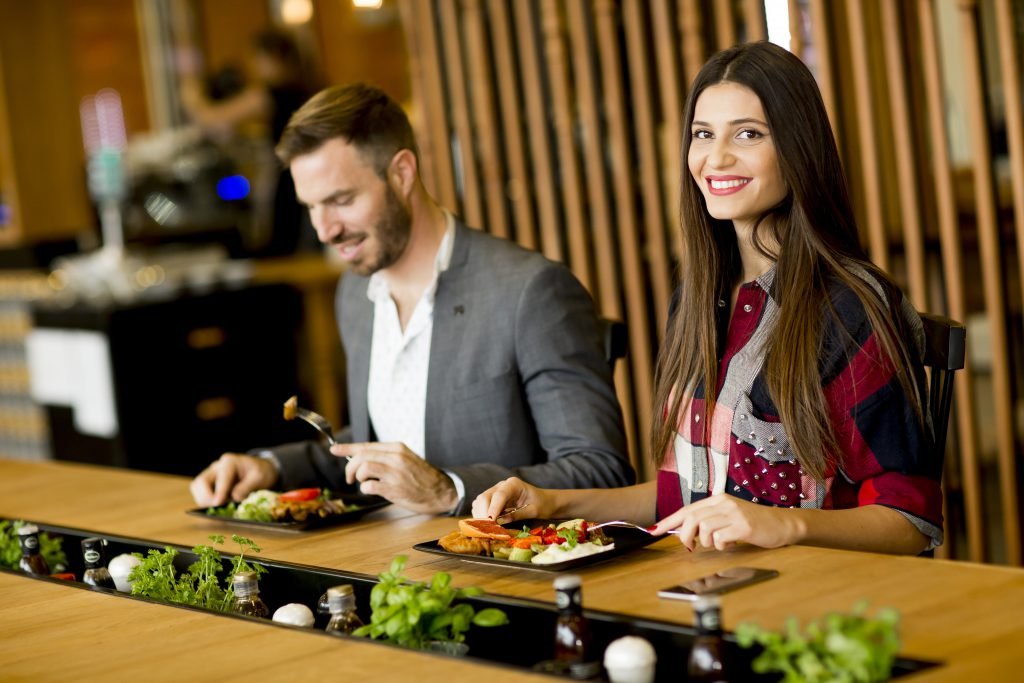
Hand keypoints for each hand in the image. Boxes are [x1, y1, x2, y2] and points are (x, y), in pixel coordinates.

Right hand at [190, 453, 277, 506]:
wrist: (260, 470)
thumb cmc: (260, 473)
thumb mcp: (259, 478)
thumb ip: (247, 487)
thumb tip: (234, 497)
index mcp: (230, 462)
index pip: (221, 478)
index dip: (219, 492)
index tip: (217, 504)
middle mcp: (217, 466)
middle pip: (201, 482)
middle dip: (206, 497)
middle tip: (216, 508)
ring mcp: (211, 474)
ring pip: (197, 487)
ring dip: (204, 500)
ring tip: (217, 508)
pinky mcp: (209, 482)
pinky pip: (200, 492)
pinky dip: (206, 500)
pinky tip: (218, 506)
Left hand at [332, 442, 457, 514]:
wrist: (442, 491)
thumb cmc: (421, 477)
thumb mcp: (405, 459)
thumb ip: (386, 457)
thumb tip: (360, 458)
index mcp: (397, 448)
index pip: (366, 445)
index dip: (347, 448)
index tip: (334, 449)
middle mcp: (396, 457)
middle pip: (361, 456)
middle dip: (349, 467)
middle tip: (349, 477)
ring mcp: (395, 473)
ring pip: (364, 467)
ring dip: (357, 477)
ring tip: (360, 483)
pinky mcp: (395, 488)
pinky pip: (370, 486)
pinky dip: (365, 489)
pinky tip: (372, 490)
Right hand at [472, 477, 547, 522]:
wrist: (544, 501)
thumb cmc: (542, 504)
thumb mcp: (533, 511)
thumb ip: (517, 515)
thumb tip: (500, 521)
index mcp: (514, 484)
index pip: (499, 495)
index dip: (493, 509)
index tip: (490, 522)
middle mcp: (502, 485)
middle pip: (485, 497)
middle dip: (483, 513)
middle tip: (486, 530)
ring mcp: (496, 491)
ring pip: (480, 501)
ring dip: (480, 515)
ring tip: (486, 529)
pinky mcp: (493, 499)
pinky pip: (481, 505)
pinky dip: (480, 515)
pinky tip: (485, 525)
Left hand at [648, 494, 801, 551]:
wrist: (783, 524)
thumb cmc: (754, 523)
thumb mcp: (729, 517)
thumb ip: (709, 521)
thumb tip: (686, 534)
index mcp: (717, 500)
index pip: (686, 510)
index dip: (668, 521)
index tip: (653, 531)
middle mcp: (724, 504)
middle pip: (691, 519)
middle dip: (685, 536)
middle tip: (689, 546)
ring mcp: (734, 514)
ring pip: (704, 529)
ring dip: (707, 542)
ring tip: (720, 543)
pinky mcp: (744, 526)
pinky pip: (721, 538)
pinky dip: (721, 545)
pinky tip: (732, 544)